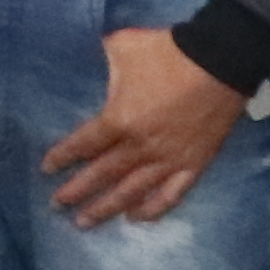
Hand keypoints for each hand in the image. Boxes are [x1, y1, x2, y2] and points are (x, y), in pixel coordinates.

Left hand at [44, 25, 247, 225]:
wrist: (223, 60)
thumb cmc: (169, 52)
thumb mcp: (123, 47)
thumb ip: (103, 58)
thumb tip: (90, 56)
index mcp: (119, 120)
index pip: (83, 145)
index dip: (63, 157)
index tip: (47, 169)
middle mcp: (140, 147)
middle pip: (102, 174)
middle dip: (76, 191)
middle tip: (57, 205)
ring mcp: (169, 159)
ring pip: (132, 192)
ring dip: (107, 208)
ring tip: (85, 222)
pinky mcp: (195, 164)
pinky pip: (172, 194)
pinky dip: (153, 209)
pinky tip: (136, 218)